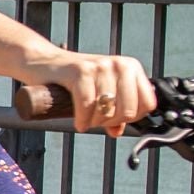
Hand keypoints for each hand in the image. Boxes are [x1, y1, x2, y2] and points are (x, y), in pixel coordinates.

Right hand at [26, 49, 157, 137]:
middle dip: (111, 121)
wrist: (45, 63)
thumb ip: (114, 111)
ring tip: (86, 119)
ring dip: (94, 122)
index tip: (117, 120)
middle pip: (128, 110)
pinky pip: (87, 105)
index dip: (132, 118)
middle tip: (97, 120)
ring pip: (108, 110)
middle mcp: (119, 64)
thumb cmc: (75, 78)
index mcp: (131, 68)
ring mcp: (100, 66)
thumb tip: (117, 131)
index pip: (147, 104)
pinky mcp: (80, 71)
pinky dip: (82, 119)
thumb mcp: (101, 92)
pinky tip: (78, 122)